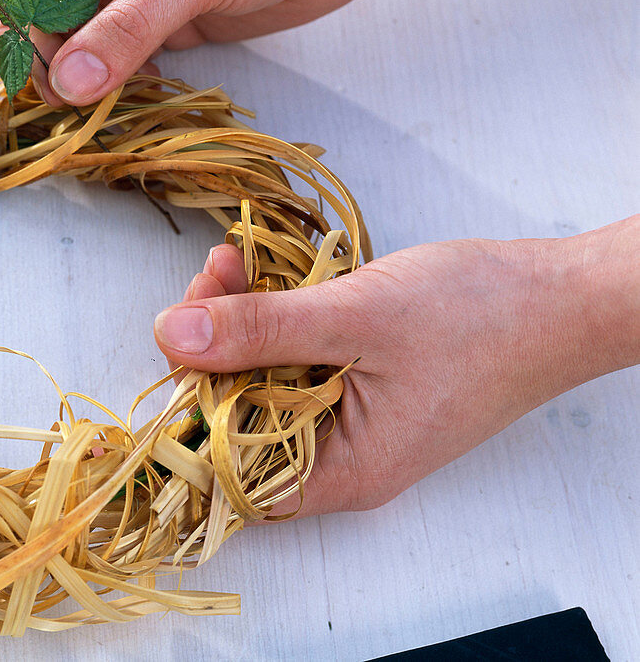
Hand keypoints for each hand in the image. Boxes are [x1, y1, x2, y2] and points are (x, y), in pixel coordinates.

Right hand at [0, 0, 639, 107]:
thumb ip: (128, 27)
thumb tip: (66, 84)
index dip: (23, 29)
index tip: (40, 81)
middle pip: (44, 12)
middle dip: (44, 58)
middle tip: (63, 106)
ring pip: (80, 42)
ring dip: (78, 78)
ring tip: (88, 113)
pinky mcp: (167, 20)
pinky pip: (120, 58)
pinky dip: (112, 84)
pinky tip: (122, 102)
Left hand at [154, 219, 639, 516]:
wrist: (562, 296)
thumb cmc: (479, 316)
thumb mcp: (355, 316)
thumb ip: (260, 329)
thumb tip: (171, 336)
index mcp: (343, 470)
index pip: (231, 466)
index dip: (191, 407)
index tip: (176, 338)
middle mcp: (341, 456)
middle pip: (240, 414)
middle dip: (213, 345)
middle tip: (211, 279)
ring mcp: (352, 417)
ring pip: (264, 377)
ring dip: (239, 321)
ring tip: (233, 263)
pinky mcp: (360, 379)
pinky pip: (296, 356)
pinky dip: (274, 316)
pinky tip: (262, 273)